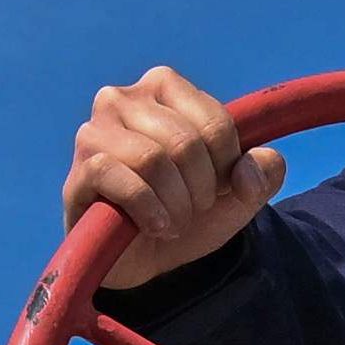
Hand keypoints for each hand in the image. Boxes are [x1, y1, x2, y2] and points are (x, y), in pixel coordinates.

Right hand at [64, 67, 287, 289]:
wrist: (146, 257)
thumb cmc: (188, 211)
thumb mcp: (239, 195)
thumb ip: (264, 173)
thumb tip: (255, 167)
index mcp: (164, 87)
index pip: (215, 123)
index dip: (227, 167)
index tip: (218, 187)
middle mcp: (123, 98)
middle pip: (185, 143)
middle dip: (201, 189)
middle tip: (193, 208)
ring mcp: (94, 131)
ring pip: (153, 160)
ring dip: (176, 204)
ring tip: (175, 220)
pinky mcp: (81, 170)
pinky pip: (122, 182)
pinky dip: (150, 212)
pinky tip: (155, 227)